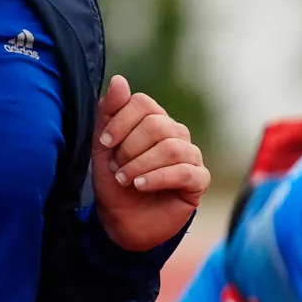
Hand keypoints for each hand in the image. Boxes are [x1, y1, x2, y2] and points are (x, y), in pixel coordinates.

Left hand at [91, 75, 211, 252]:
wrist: (123, 221)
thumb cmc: (115, 182)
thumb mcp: (103, 148)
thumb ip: (108, 113)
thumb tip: (120, 80)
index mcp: (155, 121)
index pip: (143, 104)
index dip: (121, 121)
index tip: (105, 144)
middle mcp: (176, 134)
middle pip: (157, 125)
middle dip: (130, 148)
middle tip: (117, 168)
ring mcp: (191, 156)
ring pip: (171, 148)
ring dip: (141, 165)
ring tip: (126, 180)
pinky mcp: (198, 180)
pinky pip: (184, 171)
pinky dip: (158, 178)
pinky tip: (141, 187)